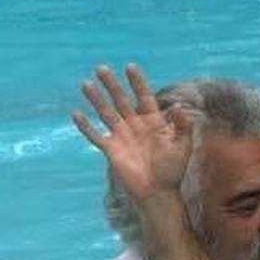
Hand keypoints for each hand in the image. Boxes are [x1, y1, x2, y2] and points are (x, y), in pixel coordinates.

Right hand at [72, 64, 191, 204]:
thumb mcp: (183, 147)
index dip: (137, 83)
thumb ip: (183, 127)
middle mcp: (135, 125)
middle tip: (101, 68)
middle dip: (112, 85)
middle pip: (121, 100)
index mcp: (153, 122)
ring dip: (96, 99)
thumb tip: (180, 107)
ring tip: (86, 84)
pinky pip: (95, 136)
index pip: (144, 97)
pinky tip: (76, 113)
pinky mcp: (111, 149)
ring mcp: (122, 136)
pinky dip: (86, 126)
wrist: (158, 192)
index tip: (130, 67)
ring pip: (106, 113)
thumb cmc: (172, 170)